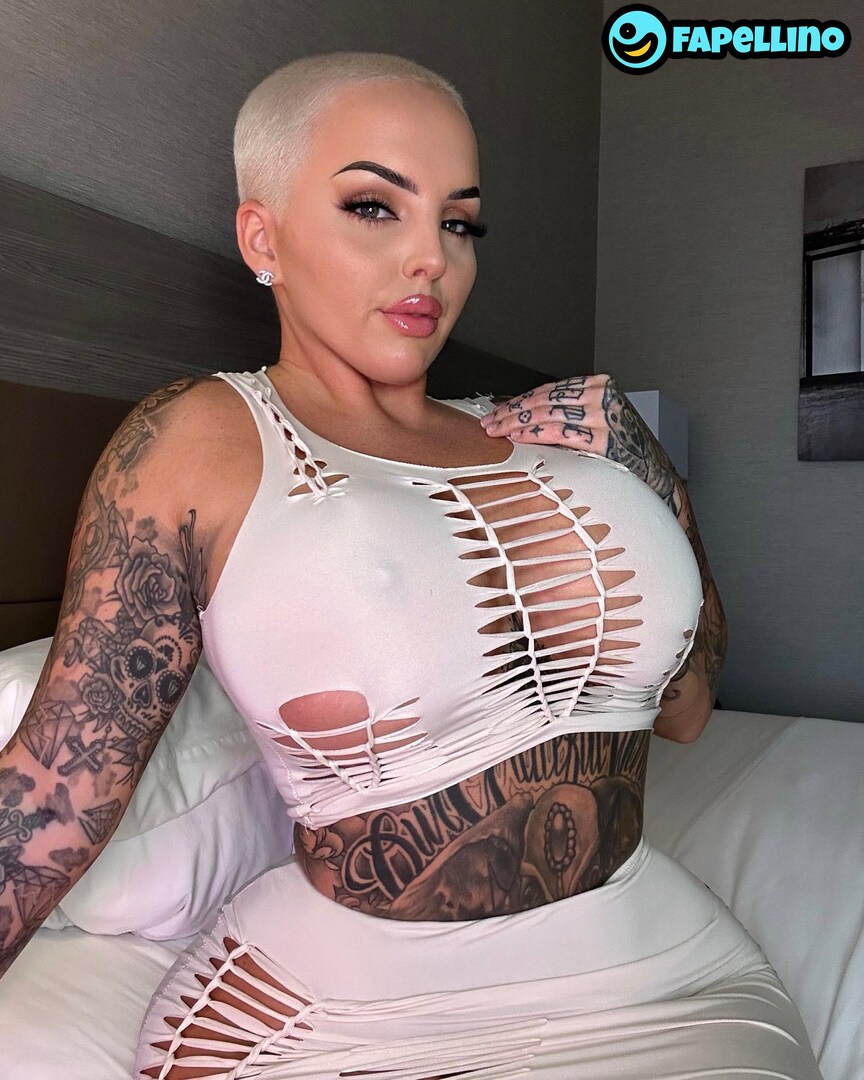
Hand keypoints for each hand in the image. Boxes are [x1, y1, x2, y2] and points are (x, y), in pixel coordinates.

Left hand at [479, 373, 677, 504]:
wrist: (655, 469)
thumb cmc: (623, 446)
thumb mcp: (598, 419)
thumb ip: (569, 412)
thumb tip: (526, 417)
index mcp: (599, 385)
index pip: (550, 389)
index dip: (521, 400)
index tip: (500, 410)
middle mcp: (601, 396)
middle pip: (545, 399)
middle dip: (512, 412)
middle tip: (490, 422)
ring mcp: (602, 416)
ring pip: (548, 413)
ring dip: (517, 423)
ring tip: (497, 431)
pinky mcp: (602, 437)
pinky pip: (560, 433)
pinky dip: (535, 434)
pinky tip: (517, 438)